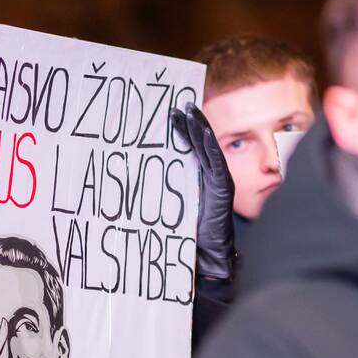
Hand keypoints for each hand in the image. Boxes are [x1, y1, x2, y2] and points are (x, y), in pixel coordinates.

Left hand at [173, 104, 235, 280]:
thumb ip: (161, 190)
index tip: (172, 114)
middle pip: (201, 144)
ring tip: (189, 110)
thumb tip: (135, 176)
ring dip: (200, 128)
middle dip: (191, 123)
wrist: (206, 254)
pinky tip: (203, 132)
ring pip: (209, 148)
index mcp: (200, 179)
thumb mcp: (168, 206)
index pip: (192, 149)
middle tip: (180, 104)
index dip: (184, 131)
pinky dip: (210, 146)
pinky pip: (216, 163)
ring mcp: (219, 181)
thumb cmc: (185, 234)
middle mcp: (211, 177)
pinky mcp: (222, 188)